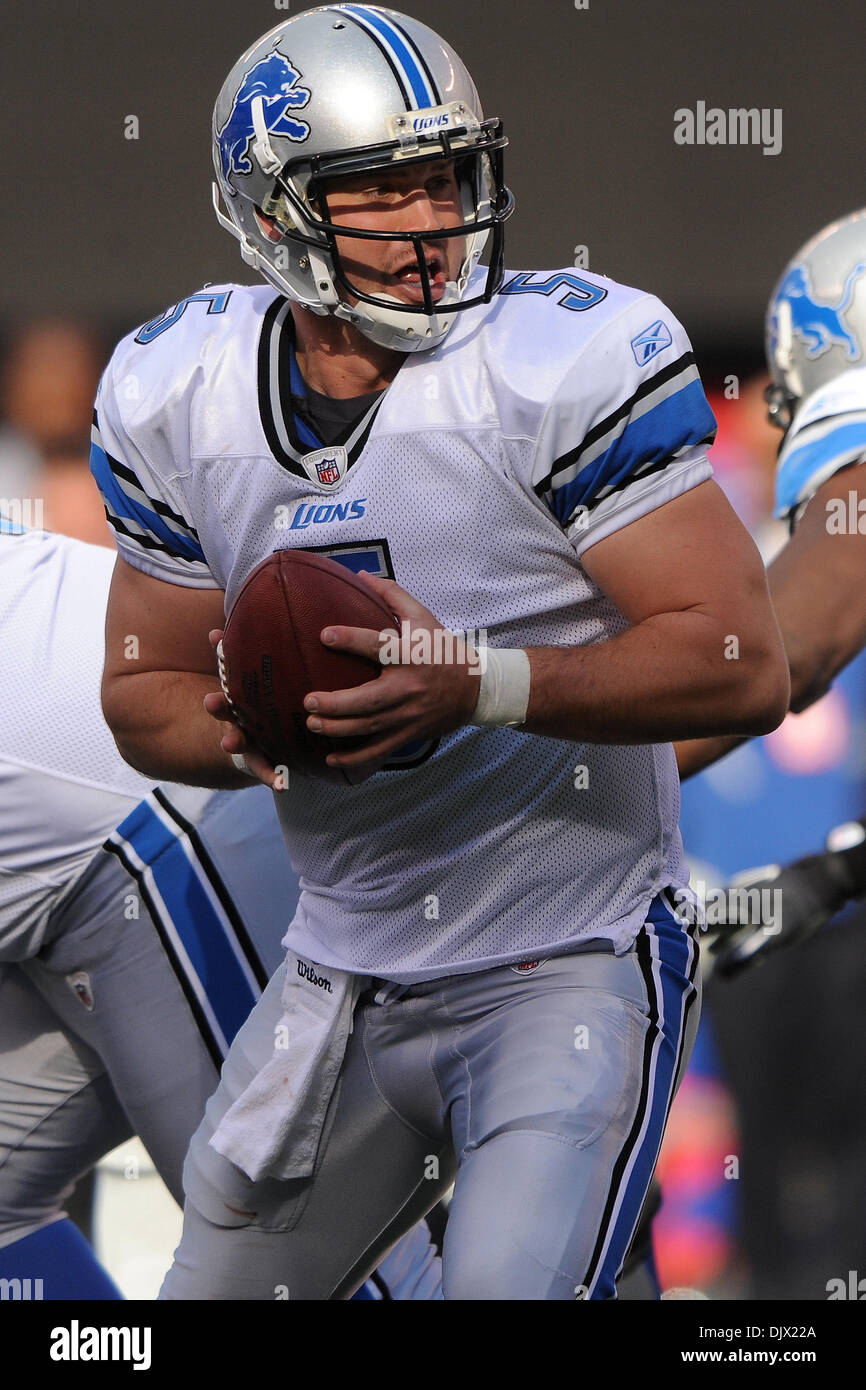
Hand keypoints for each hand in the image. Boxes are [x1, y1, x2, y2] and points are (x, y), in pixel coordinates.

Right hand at [203, 629, 287, 790]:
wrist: (287, 745)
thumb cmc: (283, 708)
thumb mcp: (279, 681)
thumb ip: (274, 653)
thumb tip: (274, 610)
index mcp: (246, 697)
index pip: (232, 670)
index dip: (222, 651)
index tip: (215, 635)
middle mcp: (244, 717)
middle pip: (226, 709)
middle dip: (218, 705)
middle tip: (210, 699)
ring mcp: (255, 740)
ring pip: (241, 742)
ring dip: (232, 741)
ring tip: (228, 743)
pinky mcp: (270, 761)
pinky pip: (270, 771)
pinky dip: (274, 777)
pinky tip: (282, 784)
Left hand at [303, 574, 481, 769]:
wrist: (476, 689)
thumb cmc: (443, 649)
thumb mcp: (423, 617)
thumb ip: (392, 595)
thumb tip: (361, 574)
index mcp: (411, 655)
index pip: (379, 645)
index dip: (351, 640)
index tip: (324, 635)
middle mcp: (408, 687)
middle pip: (368, 700)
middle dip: (336, 703)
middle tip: (308, 700)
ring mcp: (408, 715)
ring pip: (369, 727)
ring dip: (337, 729)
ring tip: (311, 724)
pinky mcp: (409, 734)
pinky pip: (379, 750)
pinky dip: (355, 758)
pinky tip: (331, 759)